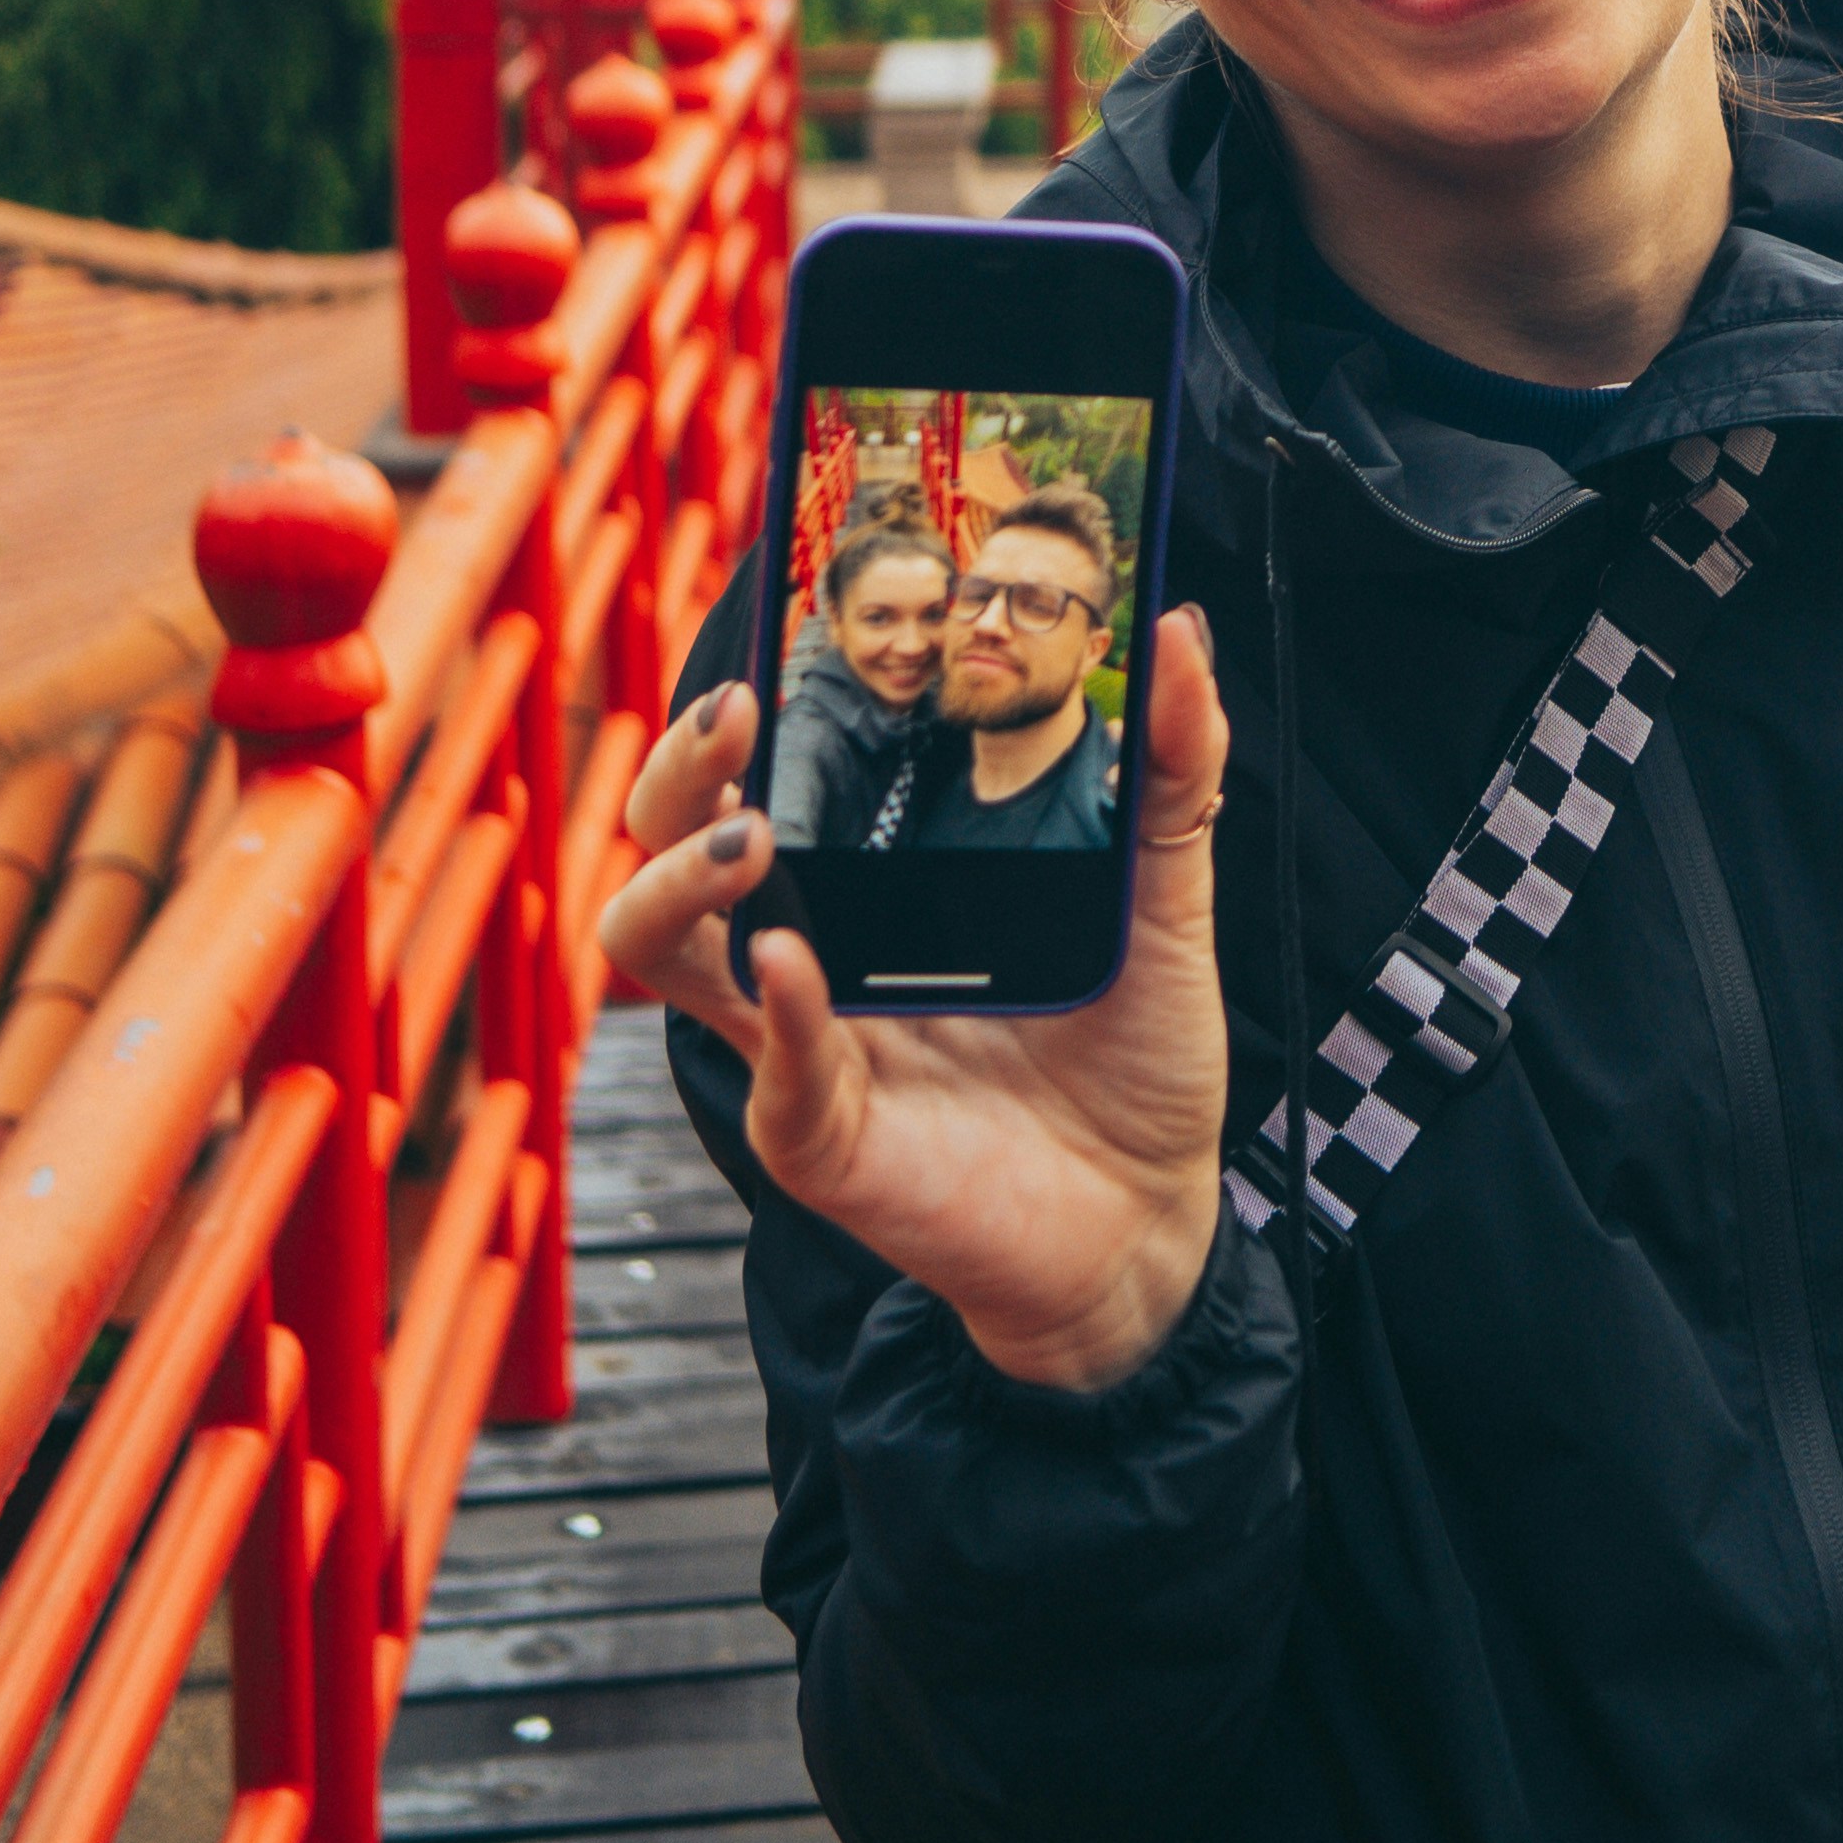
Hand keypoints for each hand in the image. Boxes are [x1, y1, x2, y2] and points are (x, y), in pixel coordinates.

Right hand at [598, 604, 1233, 1393]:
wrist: (1155, 1214)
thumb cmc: (1138, 1058)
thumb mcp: (1168, 894)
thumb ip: (1172, 767)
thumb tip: (1182, 628)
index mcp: (878, 882)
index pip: (765, 773)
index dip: (737, 709)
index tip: (771, 633)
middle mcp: (819, 951)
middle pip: (673, 843)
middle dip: (674, 769)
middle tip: (734, 713)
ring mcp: (806, 1043)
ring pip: (660, 954)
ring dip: (677, 882)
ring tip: (747, 840)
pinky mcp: (824, 1138)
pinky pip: (767, 1074)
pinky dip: (773, 1015)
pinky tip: (793, 964)